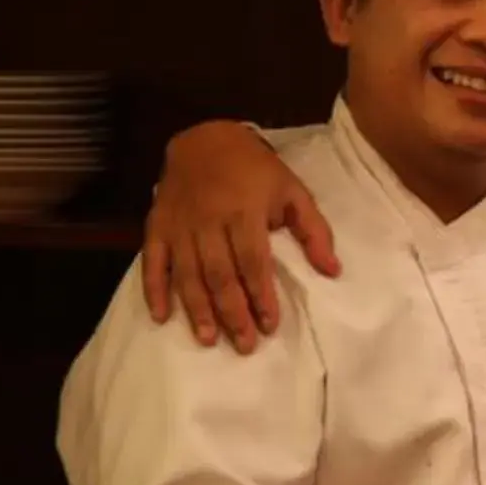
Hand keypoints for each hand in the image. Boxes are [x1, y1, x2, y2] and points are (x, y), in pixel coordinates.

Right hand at [140, 122, 340, 353]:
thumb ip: (314, 231)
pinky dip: (154, 290)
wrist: (205, 140)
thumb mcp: (294, 191)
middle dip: (233, 312)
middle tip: (245, 344)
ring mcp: (179, 225)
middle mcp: (208, 222)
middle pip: (220, 274)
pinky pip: (152, 262)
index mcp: (244, 212)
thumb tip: (333, 271)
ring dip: (198, 309)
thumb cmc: (257, 170)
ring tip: (210, 339)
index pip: (253, 262)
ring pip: (187, 274)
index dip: (261, 295)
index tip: (270, 324)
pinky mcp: (156, 226)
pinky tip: (162, 317)